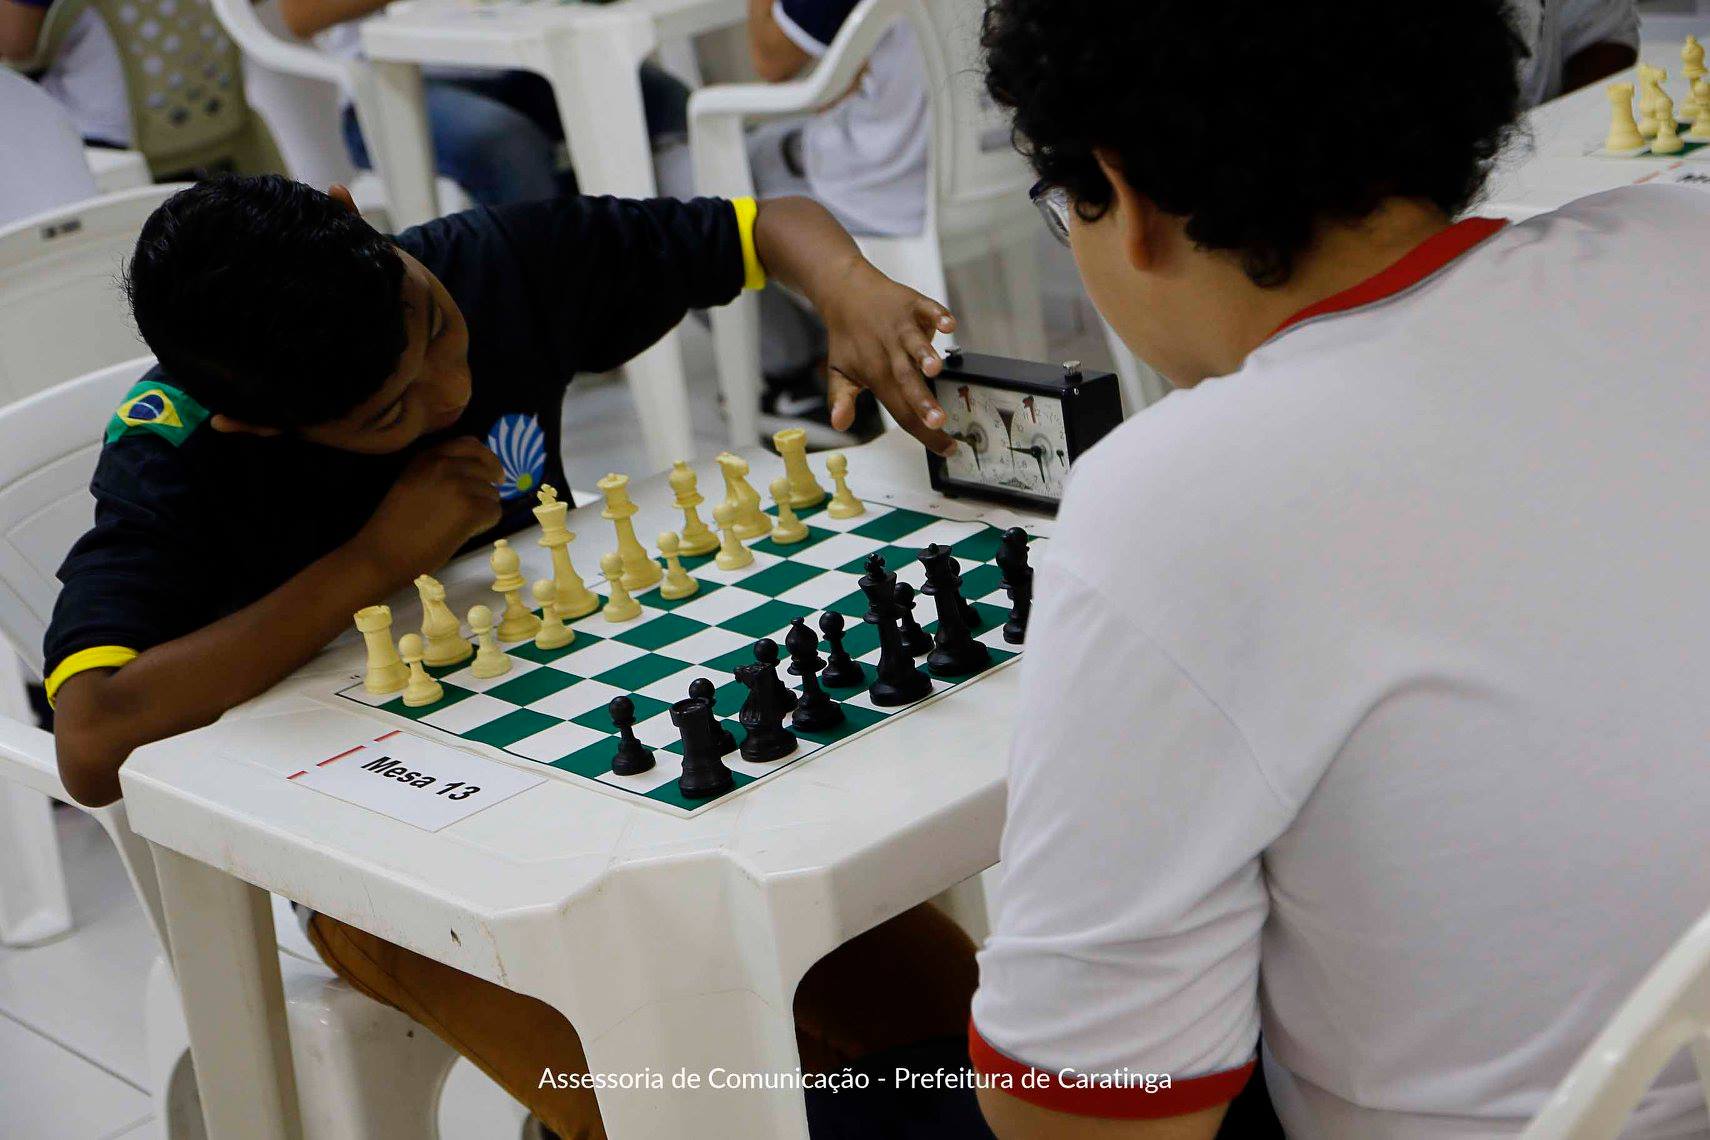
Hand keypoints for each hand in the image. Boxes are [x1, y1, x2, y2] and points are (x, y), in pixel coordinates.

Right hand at [350, 437, 503, 580]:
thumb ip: (439, 471)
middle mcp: (443, 464)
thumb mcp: (412, 483)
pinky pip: (495, 512)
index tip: (492, 475)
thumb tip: (478, 471)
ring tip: (458, 524)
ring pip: (492, 493)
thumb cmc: (394, 526)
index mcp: (427, 457)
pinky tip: (464, 533)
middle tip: (478, 507)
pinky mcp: (469, 508)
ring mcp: (457, 485)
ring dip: (483, 509)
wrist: (383, 553)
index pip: (471, 444)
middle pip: (487, 469)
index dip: (487, 460)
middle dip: (486, 489)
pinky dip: (485, 525)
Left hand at [816, 258, 958, 454]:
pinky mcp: (912, 305)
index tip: (946, 448)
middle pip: (908, 382)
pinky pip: (927, 310)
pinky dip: (937, 315)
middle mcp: (889, 352)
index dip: (923, 433)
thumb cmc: (848, 337)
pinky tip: (948, 324)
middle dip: (923, 402)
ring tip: (935, 369)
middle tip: (938, 421)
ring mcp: (901, 327)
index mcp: (875, 374)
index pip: (901, 410)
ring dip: (925, 355)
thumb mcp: (838, 371)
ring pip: (915, 344)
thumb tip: (839, 423)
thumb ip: (841, 399)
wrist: (845, 292)